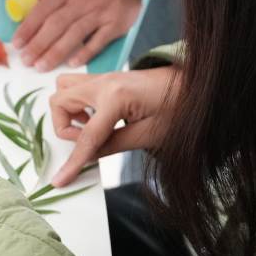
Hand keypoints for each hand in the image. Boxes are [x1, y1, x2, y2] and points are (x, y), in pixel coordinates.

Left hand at [4, 0, 142, 70]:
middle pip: (56, 25)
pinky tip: (72, 64)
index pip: (43, 10)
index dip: (29, 28)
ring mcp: (98, 14)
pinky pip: (98, 42)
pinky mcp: (113, 25)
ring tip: (42, 66)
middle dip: (39, 44)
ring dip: (57, 52)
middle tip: (26, 60)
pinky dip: (86, 53)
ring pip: (74, 35)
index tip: (17, 43)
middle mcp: (81, 1)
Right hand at [49, 67, 178, 186]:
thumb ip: (114, 145)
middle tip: (86, 142)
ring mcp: (106, 76)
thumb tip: (88, 157)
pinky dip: (78, 104)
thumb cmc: (181, 108)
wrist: (196, 85)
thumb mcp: (150, 135)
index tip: (59, 180)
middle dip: (65, 128)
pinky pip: (78, 87)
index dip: (73, 162)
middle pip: (60, 102)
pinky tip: (97, 118)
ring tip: (90, 127)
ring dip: (68, 111)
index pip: (86, 136)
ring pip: (64, 88)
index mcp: (116, 97)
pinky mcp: (109, 78)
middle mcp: (105, 81)